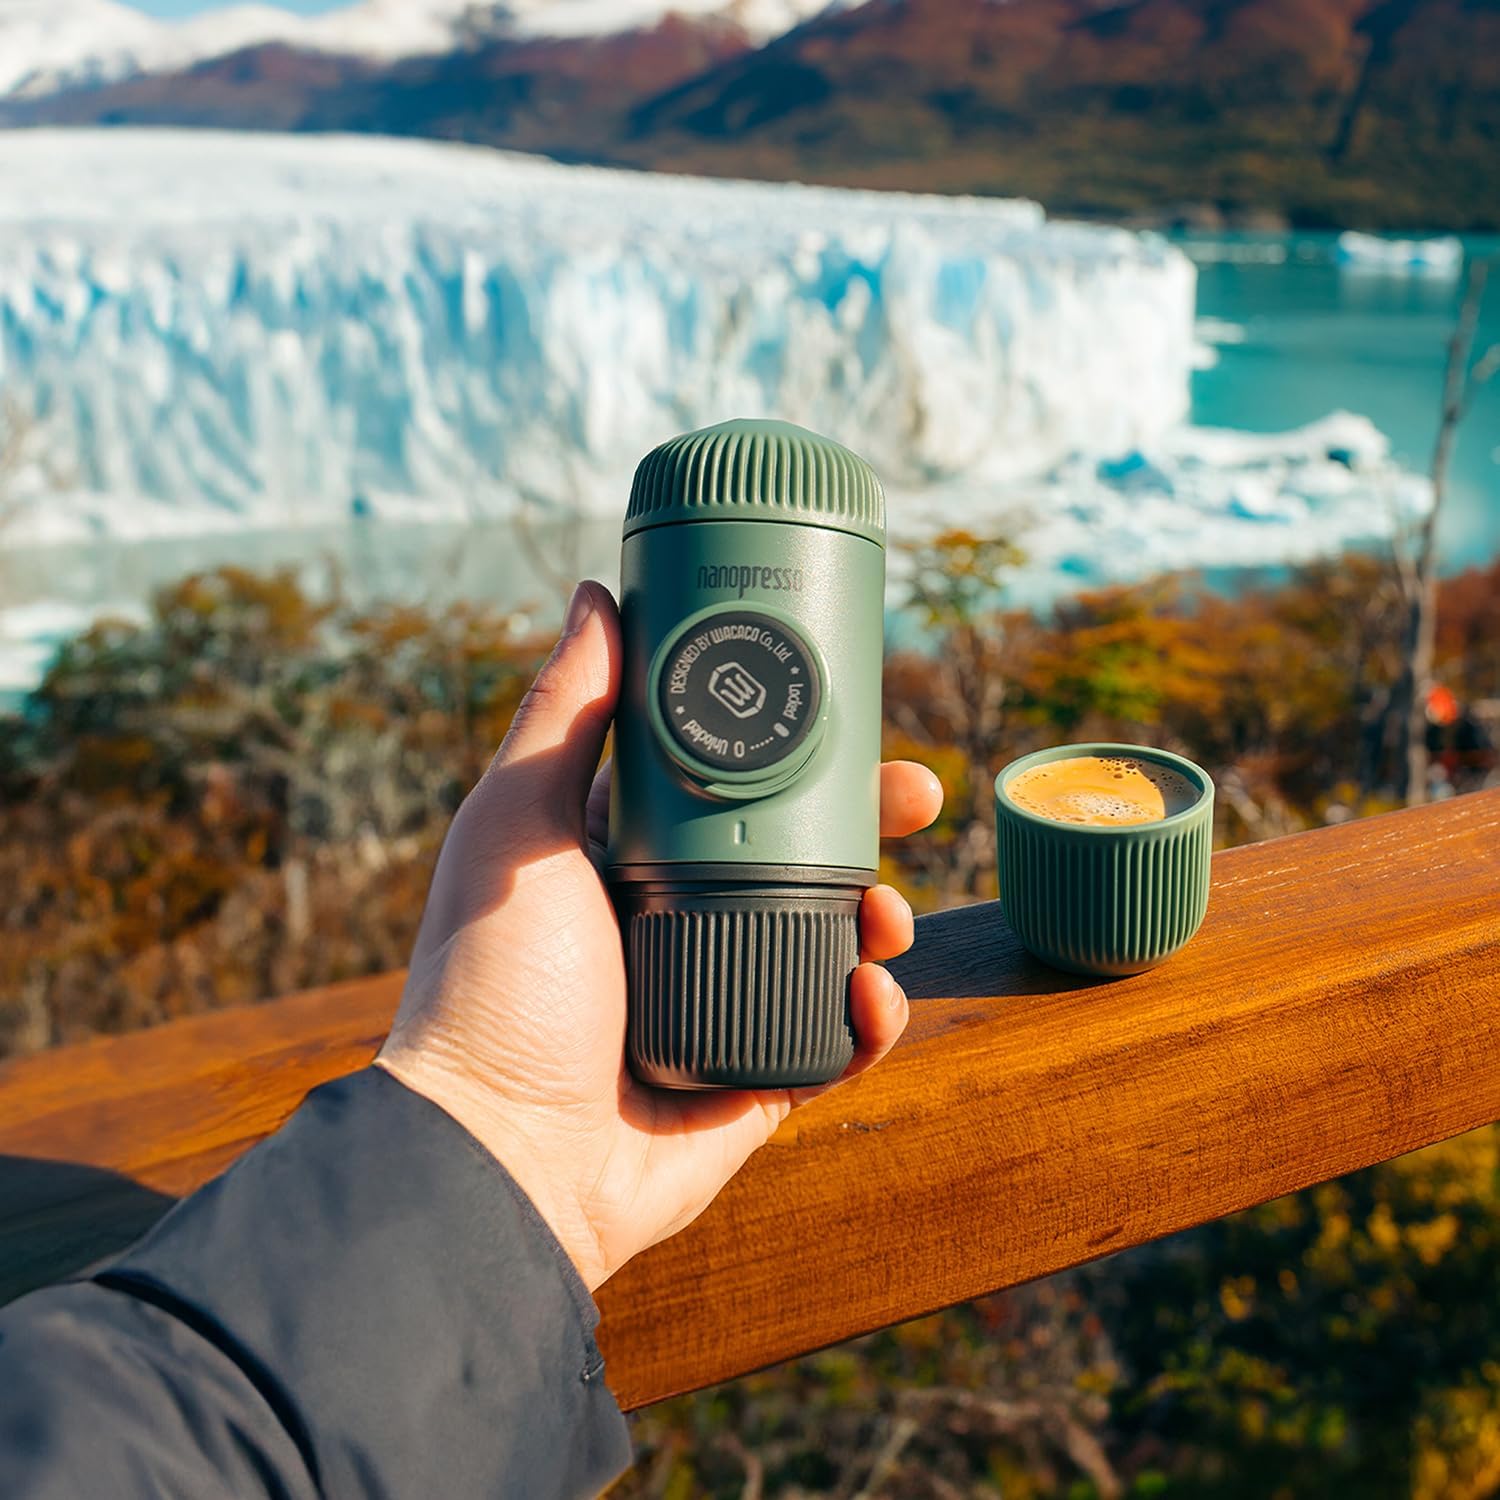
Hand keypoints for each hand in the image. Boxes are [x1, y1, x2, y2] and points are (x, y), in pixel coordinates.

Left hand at [377, 581, 941, 1290]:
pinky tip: (874, 995)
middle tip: (921, 796)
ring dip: (880, 916)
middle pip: (799, 855)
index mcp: (624, 858)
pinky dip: (868, 1016)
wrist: (500, 1158)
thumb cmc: (492, 987)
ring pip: (830, 940)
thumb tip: (599, 595)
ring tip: (890, 916)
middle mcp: (674, 922)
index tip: (853, 710)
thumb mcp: (517, 825)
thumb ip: (565, 714)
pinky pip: (833, 1040)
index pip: (729, 783)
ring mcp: (718, 1001)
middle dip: (869, 823)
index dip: (795, 746)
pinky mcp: (752, 1081)